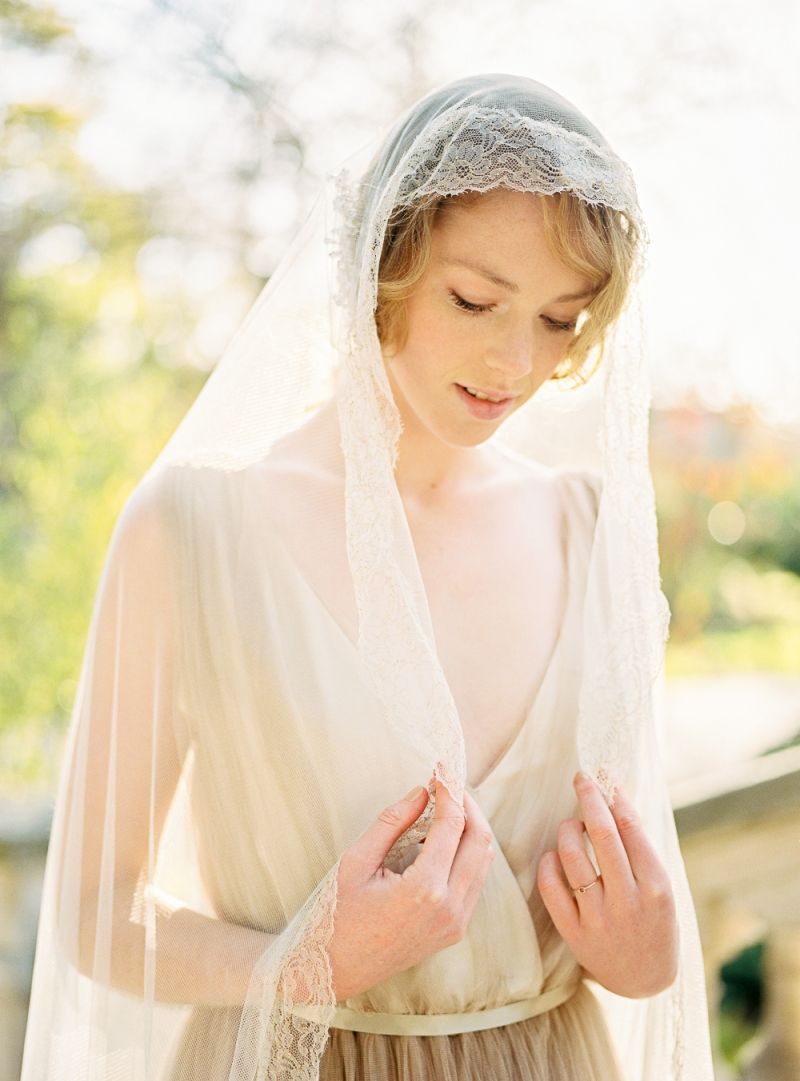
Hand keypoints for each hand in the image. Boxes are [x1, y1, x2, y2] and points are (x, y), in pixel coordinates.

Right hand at [328, 776, 494, 1000]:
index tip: (440, 768)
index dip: (450, 790)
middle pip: (481, 840)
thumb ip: (391, 822)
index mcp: (424, 889)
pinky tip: (443, 840)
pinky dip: (467, 853)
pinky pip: (474, 882)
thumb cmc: (337, 915)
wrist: (334, 970)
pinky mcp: (455, 931)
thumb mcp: (356, 861)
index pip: (453, 825)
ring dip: (471, 828)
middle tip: (447, 784)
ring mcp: (456, 923)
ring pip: (484, 862)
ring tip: (446, 806)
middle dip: (468, 805)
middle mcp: (449, 908)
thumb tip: (421, 792)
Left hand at [536, 771, 678, 997]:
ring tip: (572, 825)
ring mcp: (599, 918)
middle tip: (581, 778)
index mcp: (656, 887)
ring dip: (568, 830)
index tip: (604, 777)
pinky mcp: (574, 932)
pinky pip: (551, 886)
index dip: (614, 798)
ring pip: (572, 857)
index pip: (631, 829)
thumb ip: (640, 849)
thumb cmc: (653, 920)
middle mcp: (628, 901)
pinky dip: (549, 862)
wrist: (644, 979)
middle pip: (602, 836)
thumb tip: (614, 797)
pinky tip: (556, 855)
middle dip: (589, 799)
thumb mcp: (660, 887)